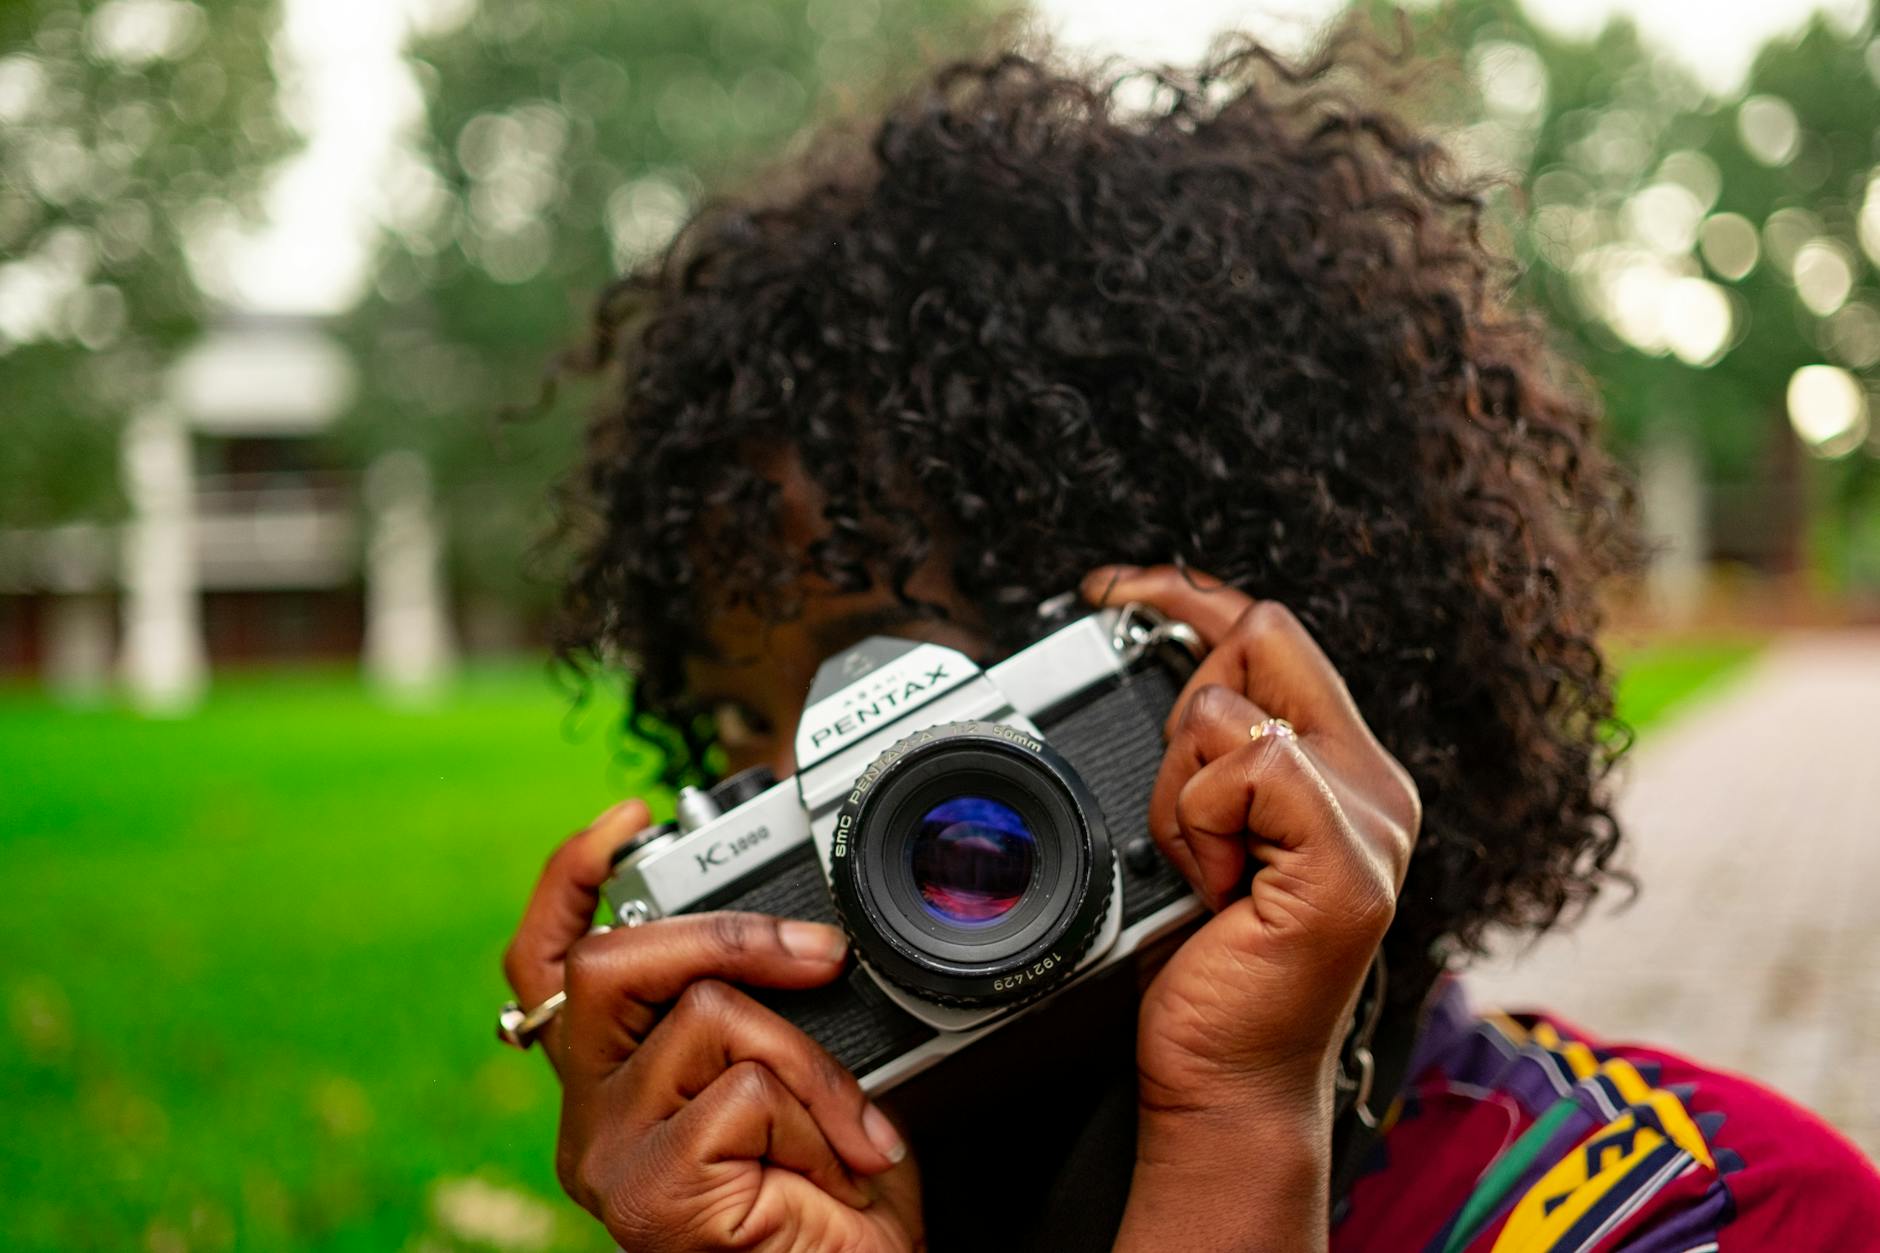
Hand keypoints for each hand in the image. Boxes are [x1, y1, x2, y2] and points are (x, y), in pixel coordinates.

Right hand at [502, 802, 922, 1251]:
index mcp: (613, 1082)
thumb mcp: (790, 1080)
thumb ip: (755, 1011)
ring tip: (846, 1135)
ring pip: (707, 1017)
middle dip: (728, 934)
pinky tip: (830, 1176)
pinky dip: (816, 1120)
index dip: (572, 879)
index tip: (626, 817)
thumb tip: (796, 933)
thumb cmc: (833, 1202)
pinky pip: (746, 1090)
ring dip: (812, 1066)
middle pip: (606, 964)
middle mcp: (590, 1119)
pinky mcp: (649, 1195)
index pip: (549, 964)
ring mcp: (609, 1159)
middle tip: (822, 955)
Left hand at [1082, 567, 1418, 1251]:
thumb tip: (1168, 665)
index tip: (1111, 593)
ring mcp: (1371, 820)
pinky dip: (1196, 823)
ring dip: (1176, 789)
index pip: (1270, 631)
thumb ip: (1209, 750)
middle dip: (1178, 717)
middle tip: (1181, 821)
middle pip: (1255, 642)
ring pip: (1230, 709)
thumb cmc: (1202, 965)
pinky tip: (1215, 887)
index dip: (1187, 597)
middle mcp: (1373, 781)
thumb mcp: (1197, 829)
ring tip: (1200, 869)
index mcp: (1342, 765)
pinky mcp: (1348, 862)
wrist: (1222, 1078)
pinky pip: (1243, 768)